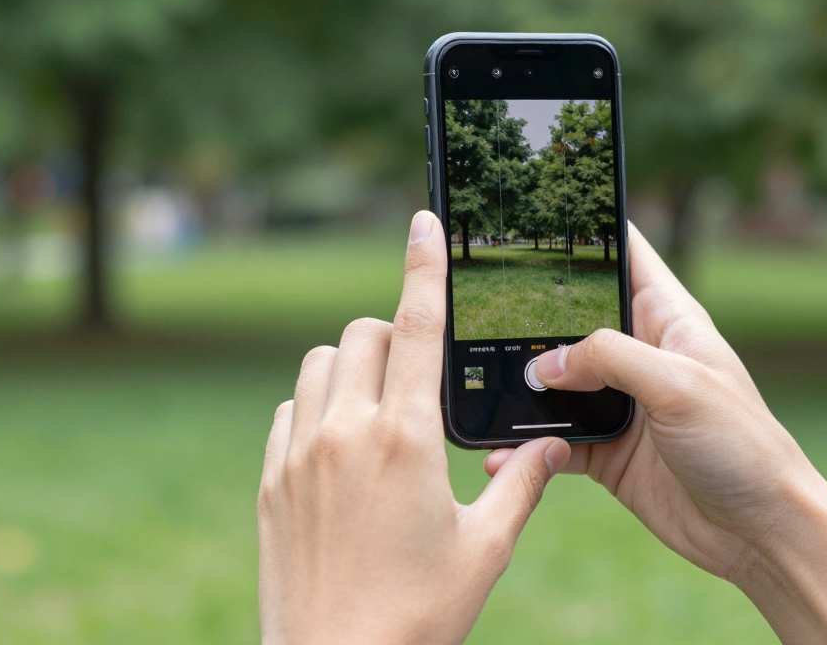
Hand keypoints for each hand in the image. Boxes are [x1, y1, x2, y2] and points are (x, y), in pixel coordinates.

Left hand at [258, 211, 570, 644]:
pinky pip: (289, 411)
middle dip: (395, 337)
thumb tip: (556, 447)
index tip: (423, 220)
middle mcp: (346, 432)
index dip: (423, 265)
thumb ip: (525, 485)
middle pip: (363, 333)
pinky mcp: (270, 482)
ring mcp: (299, 455)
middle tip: (422, 382)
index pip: (419, 326)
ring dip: (352, 367)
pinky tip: (340, 449)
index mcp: (407, 440)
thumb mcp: (487, 550)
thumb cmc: (418, 615)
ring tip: (381, 412)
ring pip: (318, 364)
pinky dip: (316, 408)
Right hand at [484, 223, 803, 578]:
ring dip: (523, 388)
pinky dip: (527, 446)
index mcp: (668, 319)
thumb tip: (545, 362)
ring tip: (482, 385)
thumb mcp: (679, 386)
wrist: (759, 532)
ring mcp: (622, 404)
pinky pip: (555, 439)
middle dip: (529, 315)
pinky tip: (501, 453)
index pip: (624, 254)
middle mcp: (641, 355)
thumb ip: (610, 359)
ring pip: (556, 382)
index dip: (587, 229)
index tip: (537, 210)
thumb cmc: (743, 446)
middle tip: (476, 306)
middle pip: (574, 318)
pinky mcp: (607, 451)